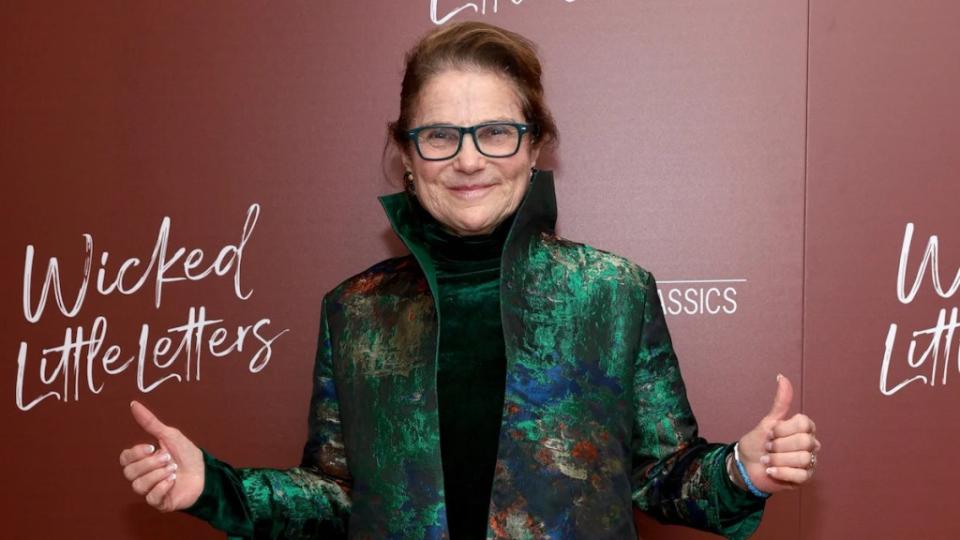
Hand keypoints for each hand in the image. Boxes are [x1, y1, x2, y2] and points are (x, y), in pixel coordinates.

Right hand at [119, 401, 204, 511]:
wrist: (206, 472)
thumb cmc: (187, 454)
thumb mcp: (169, 435)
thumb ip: (150, 422)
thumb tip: (133, 404)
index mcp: (143, 460)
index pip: (124, 458)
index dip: (136, 453)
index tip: (152, 447)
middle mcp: (143, 476)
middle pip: (129, 472)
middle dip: (150, 463)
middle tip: (168, 458)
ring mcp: (150, 490)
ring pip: (138, 486)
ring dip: (158, 474)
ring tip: (173, 469)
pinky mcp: (160, 502)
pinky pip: (151, 498)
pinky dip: (163, 487)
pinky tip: (173, 481)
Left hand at [734, 374, 819, 493]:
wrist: (746, 466)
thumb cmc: (758, 443)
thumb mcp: (767, 422)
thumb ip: (780, 402)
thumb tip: (781, 376)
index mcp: (804, 429)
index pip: (804, 424)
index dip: (783, 429)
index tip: (770, 433)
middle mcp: (811, 445)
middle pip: (804, 442)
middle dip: (779, 445)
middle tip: (767, 448)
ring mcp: (810, 462)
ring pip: (802, 459)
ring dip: (777, 460)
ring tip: (767, 460)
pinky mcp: (805, 478)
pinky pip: (800, 475)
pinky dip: (781, 472)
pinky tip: (770, 470)